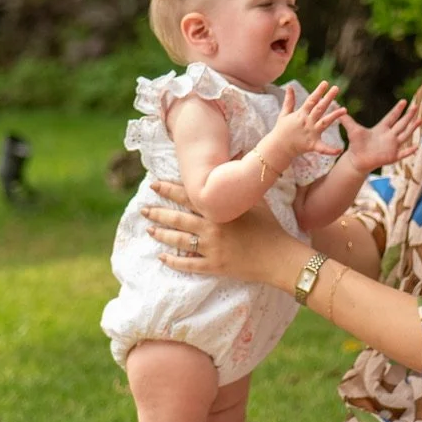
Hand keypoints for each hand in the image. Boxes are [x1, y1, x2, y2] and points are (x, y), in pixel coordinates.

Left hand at [143, 180, 299, 285]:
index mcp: (219, 210)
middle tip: (143, 209)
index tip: (153, 184)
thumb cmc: (270, 226)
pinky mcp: (214, 266)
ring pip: (179, 240)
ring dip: (162, 234)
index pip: (188, 196)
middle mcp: (211, 228)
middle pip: (178, 218)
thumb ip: (240, 183)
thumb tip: (238, 154)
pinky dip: (173, 261)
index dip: (169, 189)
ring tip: (149, 229)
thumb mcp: (255, 201)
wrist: (278, 257)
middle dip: (158, 212)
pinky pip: (188, 264)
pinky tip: (162, 257)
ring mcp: (210, 248)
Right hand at [261, 81, 346, 169]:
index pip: (311, 100)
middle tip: (336, 88)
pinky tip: (339, 150)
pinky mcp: (312, 145)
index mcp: (301, 114)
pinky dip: (330, 150)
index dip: (318, 91)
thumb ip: (289, 100)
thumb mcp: (284, 113)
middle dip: (328, 98)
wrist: (278, 147)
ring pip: (325, 122)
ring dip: (335, 116)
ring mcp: (311, 133)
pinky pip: (323, 148)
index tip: (325, 83)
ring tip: (344, 110)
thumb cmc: (281, 130)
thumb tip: (289, 86)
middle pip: (319, 108)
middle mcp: (307, 122)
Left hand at [337, 99, 417, 171]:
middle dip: (408, 116)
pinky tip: (417, 146)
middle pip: (401, 124)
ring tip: (420, 120)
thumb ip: (346, 119)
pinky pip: (403, 153)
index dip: (398, 110)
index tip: (404, 101)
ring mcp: (392, 146)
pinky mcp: (392, 156)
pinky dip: (409, 150)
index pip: (392, 117)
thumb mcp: (352, 130)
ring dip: (412, 128)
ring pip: (405, 135)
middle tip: (416, 106)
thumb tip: (337, 106)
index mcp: (381, 128)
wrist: (357, 160)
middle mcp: (389, 136)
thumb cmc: (356, 145)